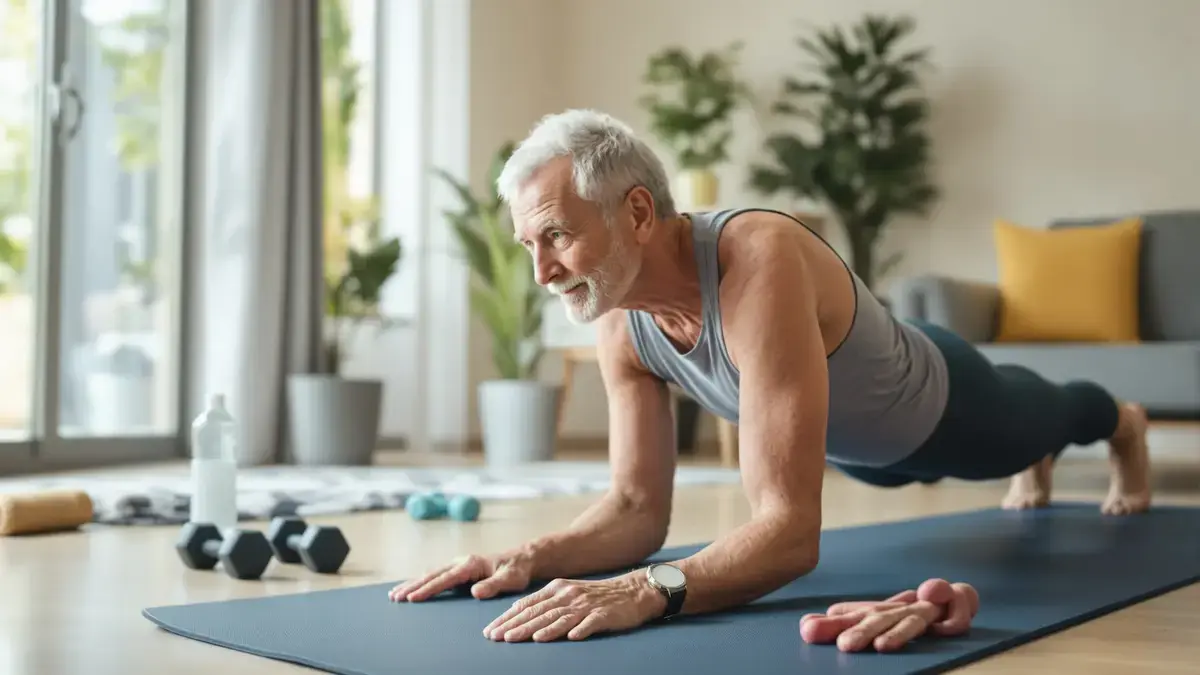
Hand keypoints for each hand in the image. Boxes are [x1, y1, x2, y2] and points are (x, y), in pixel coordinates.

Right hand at [388, 552, 533, 601]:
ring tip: (395, 594)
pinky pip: (436, 575)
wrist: (522, 559)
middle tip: (395, 597)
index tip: (413, 598)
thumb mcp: (510, 579)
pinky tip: (412, 588)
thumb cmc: (516, 570)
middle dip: (413, 586)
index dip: (428, 589)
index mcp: (470, 564)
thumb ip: (493, 585)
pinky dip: (422, 581)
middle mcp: (461, 562)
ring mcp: (458, 564)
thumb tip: (475, 592)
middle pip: (432, 575)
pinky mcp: (459, 569)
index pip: (445, 579)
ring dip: (413, 584)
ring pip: (431, 574)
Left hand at [482, 573, 664, 642]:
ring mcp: (586, 605)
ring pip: (558, 618)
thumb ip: (544, 601)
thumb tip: (516, 610)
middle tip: (496, 637)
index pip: (527, 605)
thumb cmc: (596, 596)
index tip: (491, 630)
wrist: (632, 592)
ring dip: (537, 629)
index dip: (508, 618)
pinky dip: (578, 630)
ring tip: (519, 639)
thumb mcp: (568, 592)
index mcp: (557, 589)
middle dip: (515, 626)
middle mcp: (569, 595)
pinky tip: (568, 638)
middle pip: (538, 612)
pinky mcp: (603, 615)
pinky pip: (589, 623)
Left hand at [800, 578, 978, 652]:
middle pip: (877, 618)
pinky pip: (953, 618)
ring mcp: (924, 609)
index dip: (832, 624)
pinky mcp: (951, 611)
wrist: (947, 596)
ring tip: (882, 646)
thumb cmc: (902, 612)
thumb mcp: (871, 620)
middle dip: (861, 631)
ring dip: (898, 632)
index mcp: (876, 611)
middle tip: (844, 646)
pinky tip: (941, 630)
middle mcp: (897, 608)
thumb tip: (804, 625)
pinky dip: (950, 622)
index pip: (852, 617)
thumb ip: (840, 624)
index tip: (808, 631)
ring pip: (911, 620)